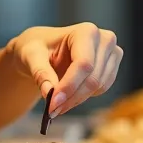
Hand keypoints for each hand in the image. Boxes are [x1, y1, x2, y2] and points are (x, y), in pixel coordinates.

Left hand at [8, 23, 122, 117]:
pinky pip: (102, 89)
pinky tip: (68, 95)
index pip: (83, 64)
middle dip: (71, 97)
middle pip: (93, 78)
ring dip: (76, 100)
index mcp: (85, 31)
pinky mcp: (111, 66)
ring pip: (98, 86)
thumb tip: (49, 94)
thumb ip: (40, 73)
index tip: (52, 104)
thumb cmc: (37, 47)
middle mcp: (104, 40)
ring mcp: (112, 53)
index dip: (69, 86)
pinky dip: (84, 96)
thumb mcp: (31, 56)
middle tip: (52, 111)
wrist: (44, 48)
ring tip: (56, 105)